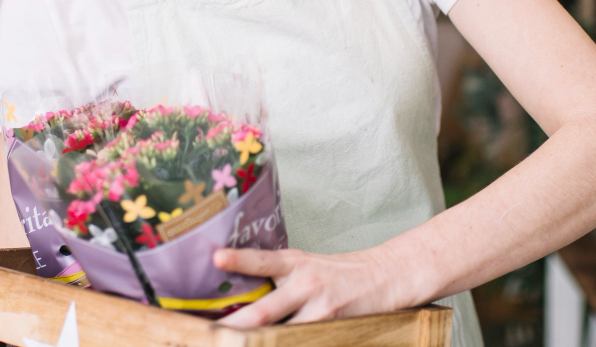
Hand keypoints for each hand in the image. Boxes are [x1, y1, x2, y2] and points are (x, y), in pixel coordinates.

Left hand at [212, 245, 418, 327]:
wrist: (382, 276)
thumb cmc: (335, 273)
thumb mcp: (303, 265)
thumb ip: (274, 278)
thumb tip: (236, 299)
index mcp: (292, 262)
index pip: (261, 260)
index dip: (239, 259)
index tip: (217, 258)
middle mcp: (304, 283)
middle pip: (265, 311)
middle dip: (236, 326)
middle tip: (213, 334)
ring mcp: (319, 309)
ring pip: (281, 335)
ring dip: (259, 343)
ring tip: (234, 345)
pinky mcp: (332, 327)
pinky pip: (302, 342)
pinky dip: (284, 345)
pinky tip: (272, 345)